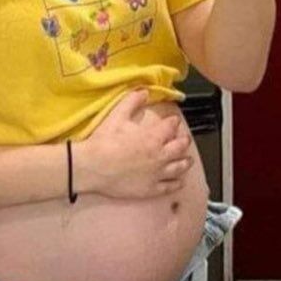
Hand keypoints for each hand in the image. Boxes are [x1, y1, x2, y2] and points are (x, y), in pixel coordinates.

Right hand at [74, 89, 193, 198]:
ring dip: (185, 162)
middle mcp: (160, 156)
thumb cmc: (104, 141)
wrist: (92, 167)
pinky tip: (179, 181)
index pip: (171, 127)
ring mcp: (157, 174)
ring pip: (179, 168)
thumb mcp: (117, 115)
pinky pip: (169, 187)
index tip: (174, 120)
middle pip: (180, 147)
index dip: (174, 122)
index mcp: (154, 137)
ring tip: (188, 160)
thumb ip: (132, 101)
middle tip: (185, 139)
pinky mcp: (150, 189)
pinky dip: (177, 183)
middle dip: (184, 141)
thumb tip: (143, 91)